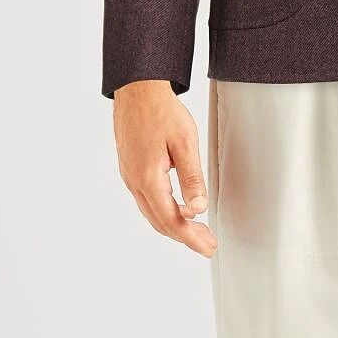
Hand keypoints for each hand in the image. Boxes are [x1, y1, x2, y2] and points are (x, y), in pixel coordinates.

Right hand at [113, 80, 215, 255]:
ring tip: (198, 229)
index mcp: (148, 178)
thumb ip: (192, 178)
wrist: (137, 89)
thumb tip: (198, 209)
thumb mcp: (184, 143)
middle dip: (185, 236)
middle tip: (208, 243)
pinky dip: (164, 210)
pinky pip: (147, 199)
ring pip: (152, 212)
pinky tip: (180, 206)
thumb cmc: (161, 111)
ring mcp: (129, 176)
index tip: (207, 248)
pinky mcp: (130, 168)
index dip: (190, 238)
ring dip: (175, 224)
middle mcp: (134, 181)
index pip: (170, 220)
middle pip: (160, 221)